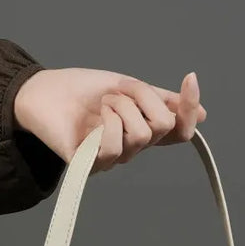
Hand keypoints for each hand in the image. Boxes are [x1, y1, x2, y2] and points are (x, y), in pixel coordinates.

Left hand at [13, 69, 207, 172]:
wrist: (42, 93)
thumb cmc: (82, 92)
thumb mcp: (129, 88)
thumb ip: (161, 100)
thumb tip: (202, 114)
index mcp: (143, 130)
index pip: (180, 131)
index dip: (190, 110)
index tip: (189, 79)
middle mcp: (132, 149)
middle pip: (162, 126)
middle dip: (141, 98)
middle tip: (116, 93)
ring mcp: (112, 159)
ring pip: (141, 134)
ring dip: (121, 107)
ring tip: (101, 105)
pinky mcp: (90, 166)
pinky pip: (115, 146)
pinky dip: (106, 123)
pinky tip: (93, 119)